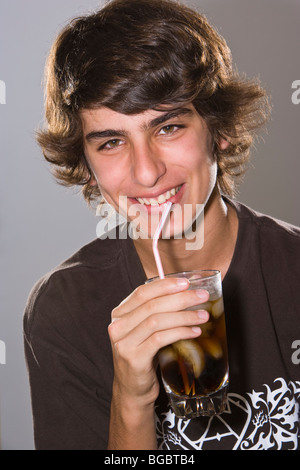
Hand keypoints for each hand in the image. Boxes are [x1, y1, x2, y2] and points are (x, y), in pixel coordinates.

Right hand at [108, 278, 209, 406]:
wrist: (132, 390)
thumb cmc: (144, 355)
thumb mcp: (145, 331)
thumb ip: (156, 311)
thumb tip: (186, 292)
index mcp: (120, 314)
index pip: (142, 292)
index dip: (165, 285)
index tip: (187, 282)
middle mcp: (117, 326)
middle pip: (152, 305)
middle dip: (180, 298)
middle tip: (202, 296)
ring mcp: (124, 343)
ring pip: (157, 321)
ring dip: (184, 316)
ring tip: (204, 316)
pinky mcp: (134, 358)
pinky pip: (160, 339)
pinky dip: (180, 332)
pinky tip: (194, 332)